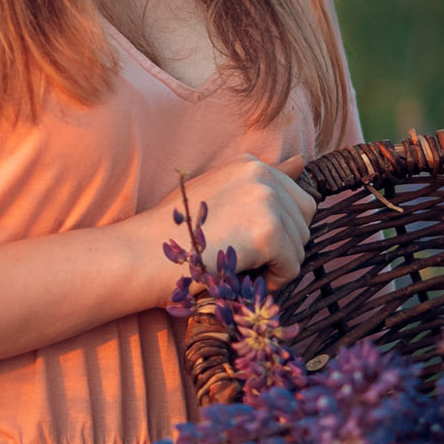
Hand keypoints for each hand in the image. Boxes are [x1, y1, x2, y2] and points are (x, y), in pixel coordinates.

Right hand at [155, 154, 318, 294]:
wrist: (140, 255)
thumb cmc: (173, 233)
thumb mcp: (218, 194)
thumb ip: (261, 180)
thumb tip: (302, 161)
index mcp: (249, 164)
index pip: (295, 198)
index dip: (276, 227)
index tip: (243, 239)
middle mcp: (261, 174)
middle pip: (304, 220)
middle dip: (282, 245)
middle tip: (242, 256)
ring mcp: (266, 200)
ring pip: (300, 245)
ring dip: (275, 264)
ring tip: (237, 266)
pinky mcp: (267, 231)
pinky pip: (292, 266)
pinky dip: (272, 281)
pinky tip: (241, 276)